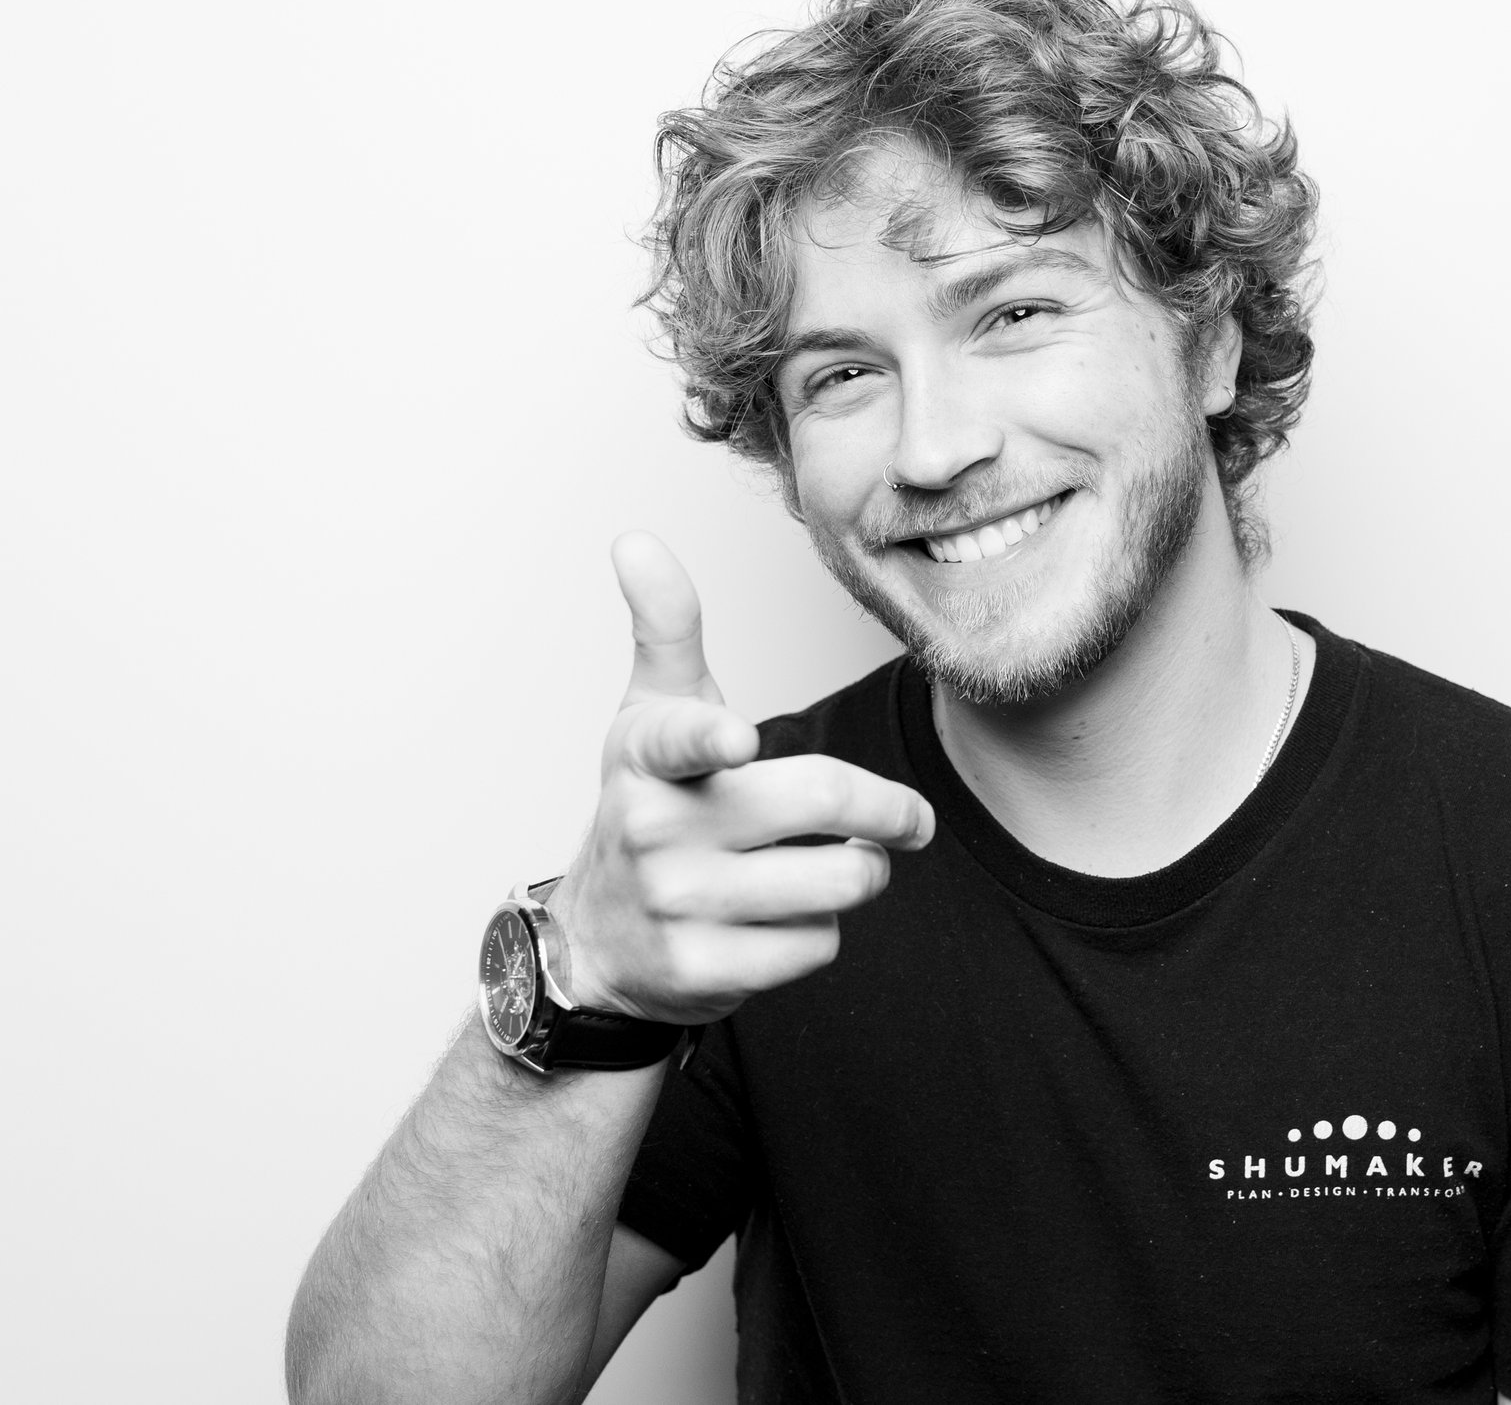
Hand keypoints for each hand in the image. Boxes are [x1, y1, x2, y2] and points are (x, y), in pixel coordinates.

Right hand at [543, 531, 933, 1023]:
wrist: (600, 942)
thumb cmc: (650, 808)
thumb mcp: (650, 717)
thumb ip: (665, 628)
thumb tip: (635, 539)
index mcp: (648, 757)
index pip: (678, 740)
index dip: (710, 739)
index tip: (737, 739)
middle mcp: (655, 829)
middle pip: (814, 804)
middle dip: (887, 811)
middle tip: (909, 821)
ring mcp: (674, 905)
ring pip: (833, 883)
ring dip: (860, 877)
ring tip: (836, 868)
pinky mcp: (700, 971)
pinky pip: (815, 945)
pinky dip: (822, 932)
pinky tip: (786, 920)